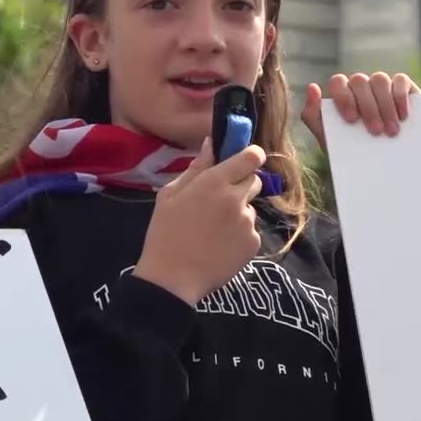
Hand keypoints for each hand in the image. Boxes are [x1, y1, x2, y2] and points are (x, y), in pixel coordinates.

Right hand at [132, 138, 264, 305]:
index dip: (251, 156)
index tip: (243, 161)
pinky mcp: (253, 244)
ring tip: (213, 230)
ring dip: (238, 213)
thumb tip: (213, 143)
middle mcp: (237, 199)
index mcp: (215, 182)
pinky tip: (219, 246)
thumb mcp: (171, 195)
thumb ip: (197, 167)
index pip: (252, 156)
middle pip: (255, 180)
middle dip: (241, 185)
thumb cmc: (165, 232)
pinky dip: (239, 235)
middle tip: (219, 201)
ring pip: (251, 208)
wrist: (172, 278)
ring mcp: (248, 223)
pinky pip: (250, 231)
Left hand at [300, 71, 420, 152]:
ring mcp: (381, 84)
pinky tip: (403, 116)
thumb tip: (312, 87)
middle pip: (360, 81)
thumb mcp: (328, 138)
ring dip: (385, 105)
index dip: (344, 98)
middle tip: (376, 132)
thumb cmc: (351, 151)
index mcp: (341, 93)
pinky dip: (400, 97)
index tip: (351, 120)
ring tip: (391, 131)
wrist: (380, 165)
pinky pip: (400, 81)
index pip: (338, 83)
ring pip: (379, 79)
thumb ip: (313, 116)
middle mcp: (360, 85)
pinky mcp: (403, 86)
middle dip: (368, 107)